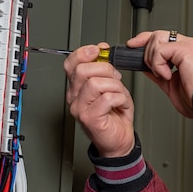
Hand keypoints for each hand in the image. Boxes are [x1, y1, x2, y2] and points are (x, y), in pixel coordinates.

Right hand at [64, 43, 135, 157]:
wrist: (119, 141)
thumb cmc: (115, 116)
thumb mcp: (111, 86)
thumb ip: (104, 69)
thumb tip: (101, 50)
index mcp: (77, 87)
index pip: (71, 63)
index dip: (85, 53)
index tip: (100, 50)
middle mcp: (74, 97)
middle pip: (83, 70)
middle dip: (105, 69)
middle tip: (115, 79)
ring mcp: (80, 108)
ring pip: (95, 83)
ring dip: (115, 86)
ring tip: (120, 95)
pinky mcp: (90, 118)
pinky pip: (107, 98)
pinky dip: (121, 99)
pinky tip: (121, 104)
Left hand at [127, 30, 192, 117]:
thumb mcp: (170, 84)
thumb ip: (158, 72)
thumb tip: (146, 68)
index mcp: (185, 52)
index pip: (161, 38)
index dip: (144, 40)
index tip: (132, 46)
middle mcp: (187, 45)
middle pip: (156, 35)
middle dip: (145, 50)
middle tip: (150, 68)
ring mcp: (187, 45)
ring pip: (156, 40)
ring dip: (153, 60)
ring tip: (164, 75)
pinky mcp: (185, 49)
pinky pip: (160, 50)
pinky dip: (159, 65)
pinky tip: (168, 75)